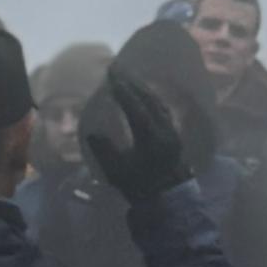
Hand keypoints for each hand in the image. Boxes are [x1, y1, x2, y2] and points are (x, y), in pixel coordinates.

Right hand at [81, 64, 190, 214]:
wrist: (168, 198)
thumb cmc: (139, 186)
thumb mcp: (116, 172)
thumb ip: (103, 151)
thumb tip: (92, 132)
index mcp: (151, 139)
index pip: (136, 109)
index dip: (123, 92)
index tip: (111, 77)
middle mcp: (165, 130)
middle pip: (148, 99)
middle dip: (131, 82)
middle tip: (116, 67)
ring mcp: (172, 130)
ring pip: (157, 102)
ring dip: (141, 87)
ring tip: (126, 76)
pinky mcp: (174, 132)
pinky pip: (162, 108)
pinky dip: (150, 97)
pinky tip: (142, 92)